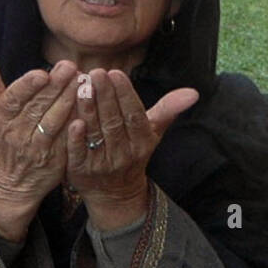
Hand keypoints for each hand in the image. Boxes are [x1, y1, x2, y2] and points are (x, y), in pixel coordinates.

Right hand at [0, 51, 79, 241]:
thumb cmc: (3, 136)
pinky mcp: (55, 159)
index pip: (14, 99)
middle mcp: (16, 134)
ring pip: (54, 121)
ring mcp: (37, 148)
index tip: (42, 73)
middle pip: (37, 107)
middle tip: (71, 67)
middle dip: (55, 86)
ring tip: (82, 81)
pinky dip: (78, 121)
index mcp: (0, 118)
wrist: (12, 181)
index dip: (27, 86)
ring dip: (69, 100)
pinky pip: (68, 137)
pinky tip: (89, 105)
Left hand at [67, 68, 197, 228]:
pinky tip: (73, 121)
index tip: (115, 73)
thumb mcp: (152, 133)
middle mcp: (124, 153)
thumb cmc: (132, 152)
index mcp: (142, 141)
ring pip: (95, 133)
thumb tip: (194, 92)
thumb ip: (168, 110)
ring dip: (88, 110)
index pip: (134, 115)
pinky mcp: (81, 172)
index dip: (125, 95)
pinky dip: (75, 139)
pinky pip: (78, 154)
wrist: (115, 194)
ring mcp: (102, 163)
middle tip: (96, 73)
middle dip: (105, 96)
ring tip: (81, 87)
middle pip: (114, 121)